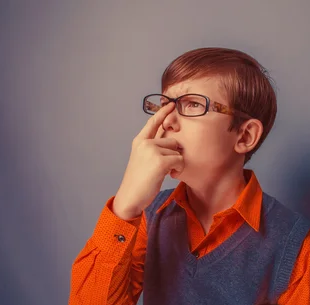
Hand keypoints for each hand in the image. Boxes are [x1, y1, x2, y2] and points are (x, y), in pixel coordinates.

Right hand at [113, 102, 183, 218]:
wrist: (130, 196)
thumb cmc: (139, 181)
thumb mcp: (143, 159)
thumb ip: (154, 147)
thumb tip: (172, 141)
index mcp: (139, 141)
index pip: (153, 122)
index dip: (163, 113)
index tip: (171, 104)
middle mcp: (145, 143)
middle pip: (172, 141)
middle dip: (173, 154)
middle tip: (164, 168)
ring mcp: (151, 151)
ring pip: (177, 151)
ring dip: (176, 163)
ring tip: (165, 173)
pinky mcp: (160, 161)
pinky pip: (179, 160)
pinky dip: (178, 169)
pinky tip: (169, 175)